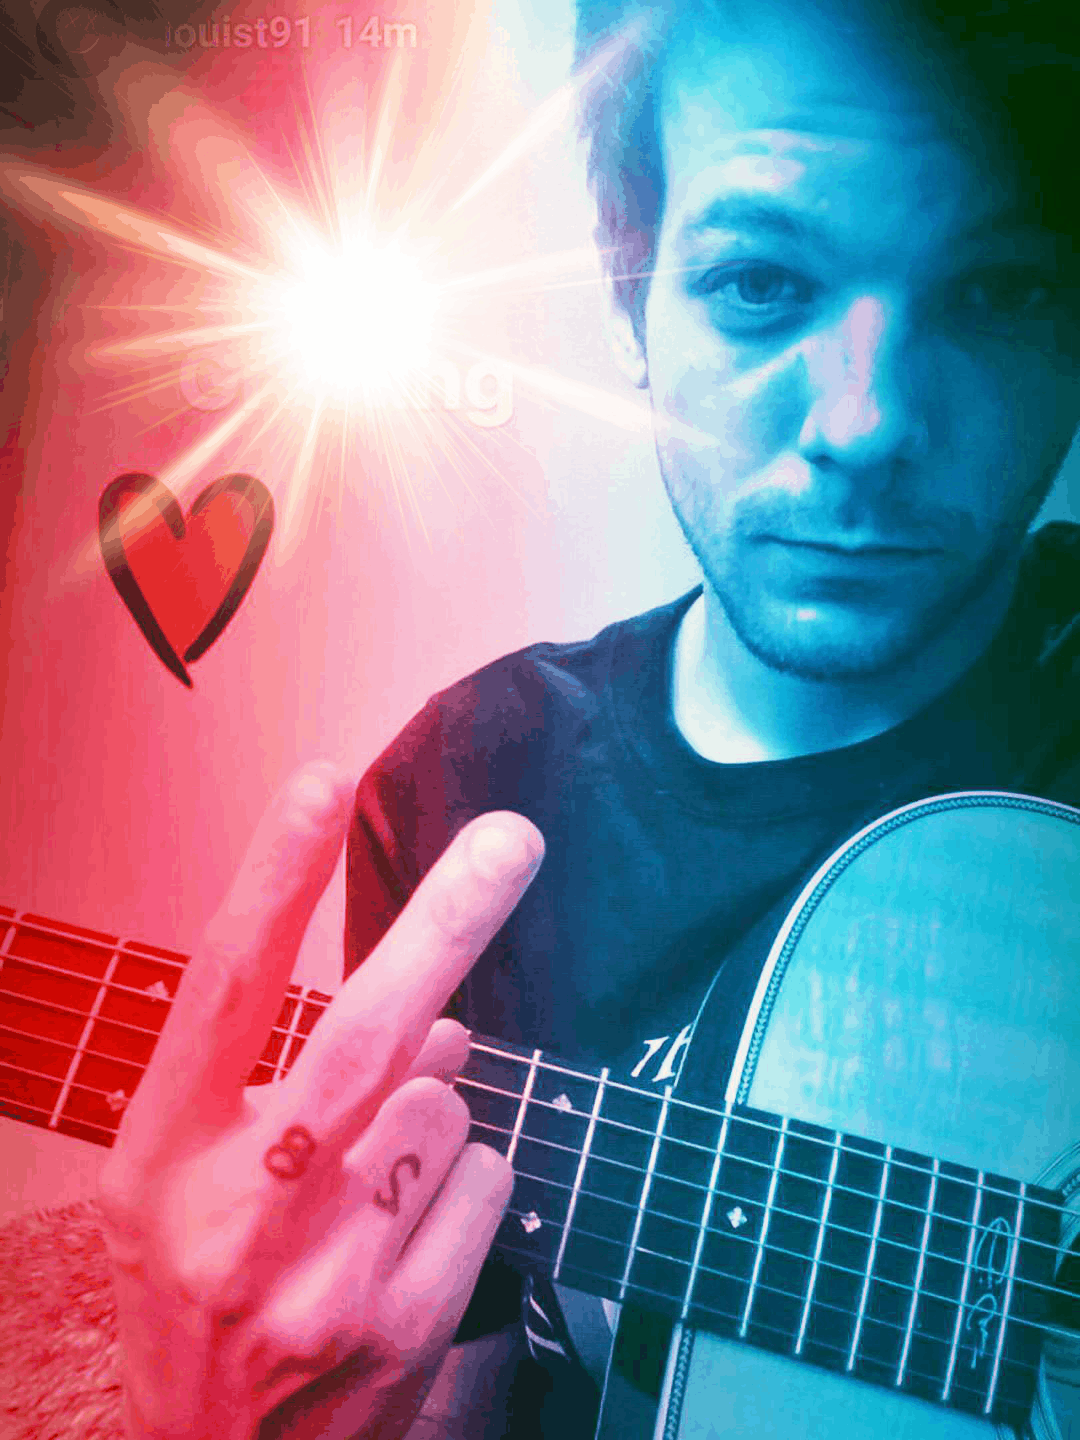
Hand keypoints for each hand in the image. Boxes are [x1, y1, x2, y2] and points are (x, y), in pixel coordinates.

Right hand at [97, 763, 543, 1439]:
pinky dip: (465, 1181)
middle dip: (449, 923)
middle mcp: (240, 1209)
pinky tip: (404, 1235)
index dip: (272, 880)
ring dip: (433, 1113)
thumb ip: (275, 1078)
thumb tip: (432, 1019)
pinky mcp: (402, 1321)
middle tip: (512, 840)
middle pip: (366, 1033)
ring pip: (447, 1108)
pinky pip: (486, 1181)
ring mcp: (326, 1272)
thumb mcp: (180, 1183)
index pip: (222, 988)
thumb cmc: (191, 1292)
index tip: (321, 783)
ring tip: (371, 1181)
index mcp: (165, 1154)